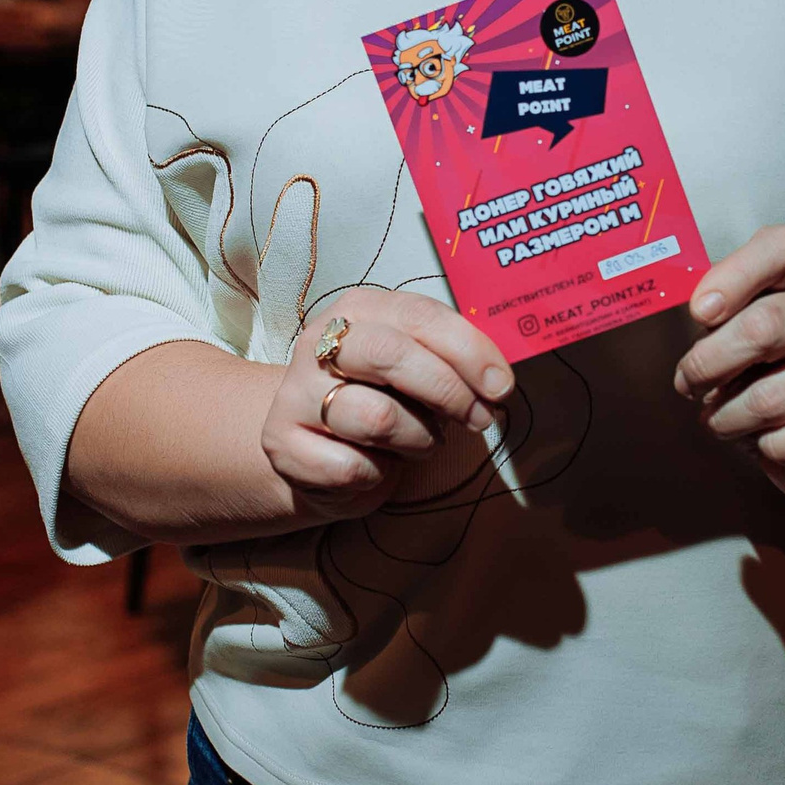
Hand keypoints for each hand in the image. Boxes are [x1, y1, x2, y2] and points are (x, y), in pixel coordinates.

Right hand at [260, 286, 513, 524]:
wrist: (316, 452)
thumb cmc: (381, 402)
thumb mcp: (417, 369)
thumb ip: (450, 361)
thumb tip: (496, 380)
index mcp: (358, 309)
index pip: (418, 315)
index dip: (468, 350)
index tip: (501, 386)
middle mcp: (318, 343)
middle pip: (391, 354)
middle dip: (448, 391)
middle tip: (480, 419)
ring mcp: (294, 393)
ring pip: (377, 418)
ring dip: (417, 440)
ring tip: (418, 443)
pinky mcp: (282, 444)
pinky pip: (352, 466)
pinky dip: (379, 474)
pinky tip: (375, 465)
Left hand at [675, 225, 784, 501]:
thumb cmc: (768, 381)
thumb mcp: (737, 343)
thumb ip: (715, 324)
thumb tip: (699, 311)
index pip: (782, 247)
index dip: (735, 275)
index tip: (701, 311)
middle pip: (765, 325)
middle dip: (707, 365)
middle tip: (689, 385)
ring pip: (770, 399)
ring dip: (728, 420)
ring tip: (726, 421)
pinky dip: (767, 450)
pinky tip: (771, 442)